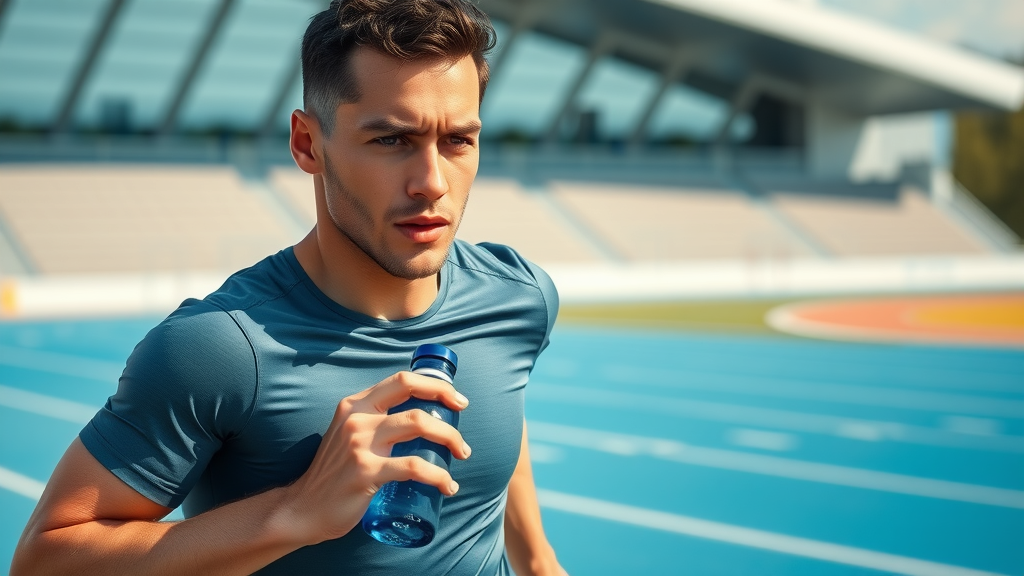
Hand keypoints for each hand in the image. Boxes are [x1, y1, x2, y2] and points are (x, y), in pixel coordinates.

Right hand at [280, 371, 470, 544]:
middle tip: (463, 433)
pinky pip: (414, 467)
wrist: (303, 508)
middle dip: (449, 410)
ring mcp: (360, 444)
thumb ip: (374, 420)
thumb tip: (418, 417)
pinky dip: (439, 475)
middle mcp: (357, 418)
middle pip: (415, 401)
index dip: (435, 385)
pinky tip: (448, 485)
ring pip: (419, 426)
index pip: (402, 381)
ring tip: (462, 455)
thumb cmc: (334, 472)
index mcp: (355, 404)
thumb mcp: (349, 433)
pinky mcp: (366, 473)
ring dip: (450, 439)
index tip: (457, 400)